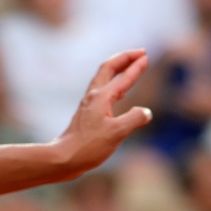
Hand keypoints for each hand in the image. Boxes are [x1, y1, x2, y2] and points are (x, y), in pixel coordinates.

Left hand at [54, 50, 151, 173]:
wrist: (64, 158)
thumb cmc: (89, 147)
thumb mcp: (116, 133)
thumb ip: (134, 119)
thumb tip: (146, 112)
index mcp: (102, 97)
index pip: (123, 78)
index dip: (136, 67)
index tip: (146, 57)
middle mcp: (94, 96)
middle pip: (109, 68)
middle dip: (124, 58)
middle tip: (140, 53)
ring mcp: (89, 104)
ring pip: (104, 77)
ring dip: (118, 68)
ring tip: (130, 65)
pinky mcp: (87, 113)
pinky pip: (103, 90)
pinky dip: (113, 84)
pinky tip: (119, 92)